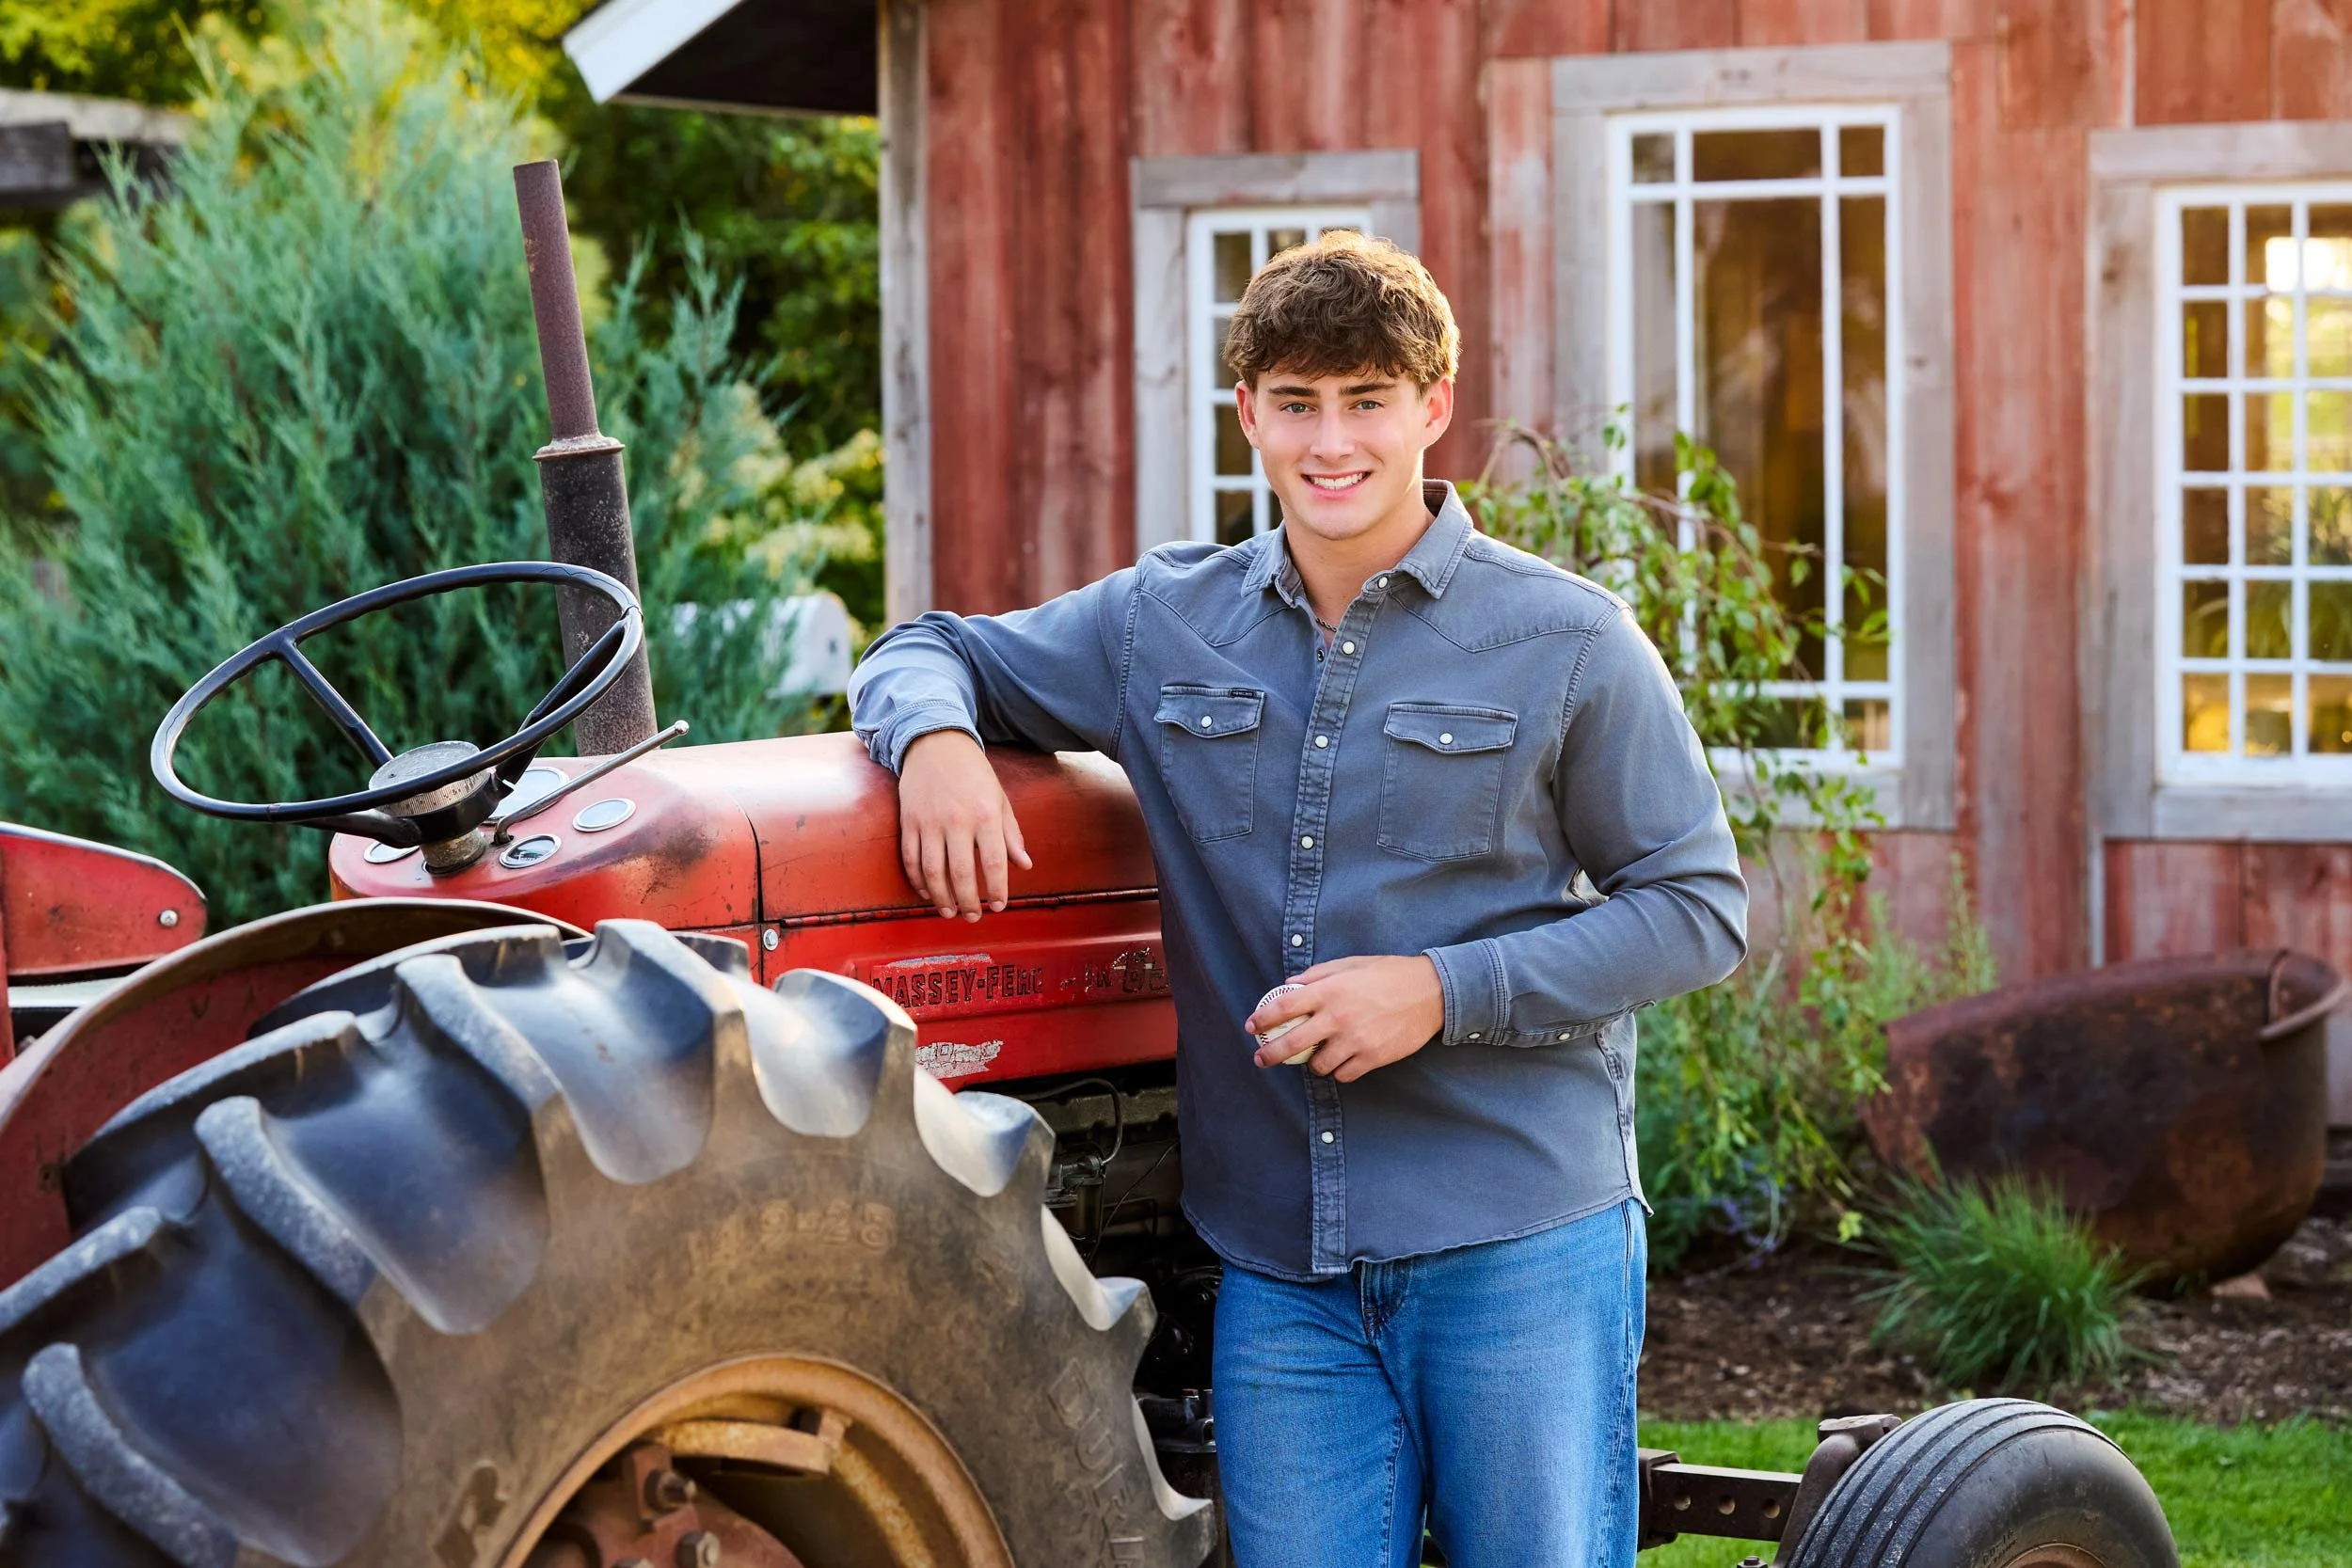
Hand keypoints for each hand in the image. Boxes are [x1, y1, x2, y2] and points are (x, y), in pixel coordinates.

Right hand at [896, 729, 1032, 919]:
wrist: (936, 744)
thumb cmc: (974, 774)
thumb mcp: (1000, 799)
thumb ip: (1011, 835)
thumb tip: (1025, 866)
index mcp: (985, 814)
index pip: (994, 862)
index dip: (997, 889)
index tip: (999, 906)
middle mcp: (957, 820)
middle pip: (961, 873)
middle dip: (968, 901)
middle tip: (974, 917)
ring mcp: (929, 821)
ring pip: (932, 871)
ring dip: (941, 898)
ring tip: (950, 912)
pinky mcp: (908, 821)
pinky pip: (910, 858)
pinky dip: (917, 880)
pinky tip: (927, 892)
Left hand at [1244, 955, 1445, 1081]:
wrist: (1430, 993)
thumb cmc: (1388, 974)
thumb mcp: (1350, 964)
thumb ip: (1317, 975)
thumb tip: (1289, 986)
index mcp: (1329, 991)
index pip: (1284, 1007)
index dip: (1262, 1019)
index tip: (1252, 1027)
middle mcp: (1338, 1017)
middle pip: (1291, 1044)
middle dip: (1270, 1055)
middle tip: (1262, 1059)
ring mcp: (1355, 1040)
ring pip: (1319, 1065)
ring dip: (1314, 1062)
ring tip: (1319, 1054)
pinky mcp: (1372, 1058)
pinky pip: (1344, 1074)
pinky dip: (1340, 1070)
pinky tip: (1342, 1060)